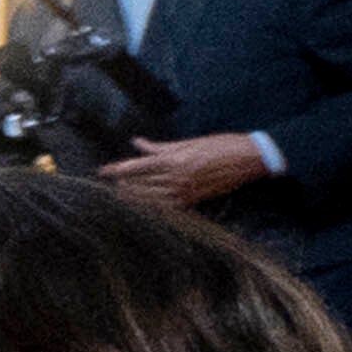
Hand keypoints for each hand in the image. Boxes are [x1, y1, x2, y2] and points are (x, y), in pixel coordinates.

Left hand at [103, 131, 273, 211]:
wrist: (248, 159)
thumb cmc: (219, 145)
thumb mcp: (188, 142)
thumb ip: (159, 147)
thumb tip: (137, 143)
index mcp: (174, 160)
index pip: (136, 167)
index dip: (117, 169)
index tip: (103, 171)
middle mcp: (176, 178)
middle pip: (138, 185)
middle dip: (122, 184)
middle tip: (109, 183)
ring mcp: (184, 192)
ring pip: (148, 199)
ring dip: (132, 197)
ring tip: (120, 194)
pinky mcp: (192, 201)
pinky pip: (165, 209)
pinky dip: (150, 207)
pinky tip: (141, 207)